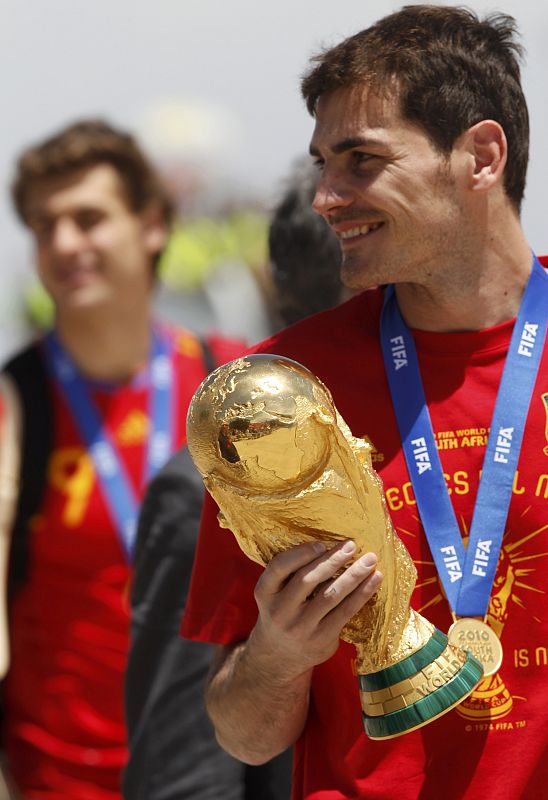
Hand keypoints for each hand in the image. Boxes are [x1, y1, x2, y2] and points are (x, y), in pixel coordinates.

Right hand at [249, 540, 381, 679]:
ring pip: (330, 595)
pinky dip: (362, 593)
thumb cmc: (283, 611)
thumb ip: (290, 574)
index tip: (322, 544)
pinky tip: (374, 580)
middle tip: (351, 546)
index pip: (279, 567)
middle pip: (308, 579)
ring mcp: (300, 627)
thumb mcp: (274, 593)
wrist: (280, 656)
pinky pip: (345, 611)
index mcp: (265, 592)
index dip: (300, 553)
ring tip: (370, 560)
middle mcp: (280, 610)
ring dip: (354, 575)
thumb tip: (330, 546)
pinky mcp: (321, 639)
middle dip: (332, 560)